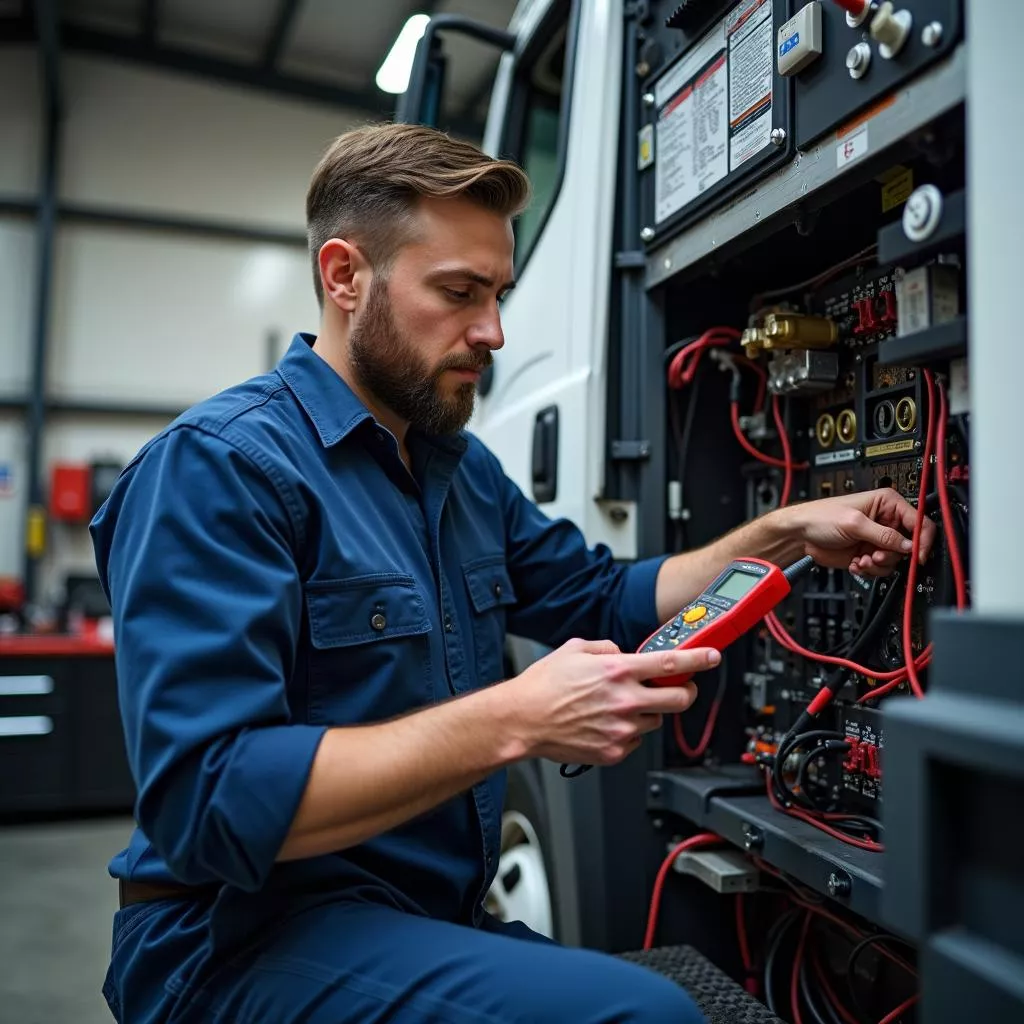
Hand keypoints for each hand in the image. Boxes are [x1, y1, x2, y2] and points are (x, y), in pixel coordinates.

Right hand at [505, 638, 719, 767]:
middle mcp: (624, 701)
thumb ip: (606, 648)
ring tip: (622, 707)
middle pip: (679, 700)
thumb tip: (622, 653)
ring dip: (649, 712)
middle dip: (685, 692)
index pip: (670, 664)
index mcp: (617, 671)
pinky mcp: (613, 752)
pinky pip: (635, 741)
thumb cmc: (542, 687)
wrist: (522, 720)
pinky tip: (606, 723)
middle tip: (677, 688)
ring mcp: (621, 730)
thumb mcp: (575, 649)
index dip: (698, 659)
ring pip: (656, 722)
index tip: (712, 656)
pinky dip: (628, 732)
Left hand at [782, 487, 935, 576]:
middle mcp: (886, 522)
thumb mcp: (854, 523)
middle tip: (875, 555)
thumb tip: (908, 545)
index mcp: (887, 504)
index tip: (917, 555)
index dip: (922, 539)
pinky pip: (881, 569)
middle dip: (892, 555)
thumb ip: (883, 535)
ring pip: (895, 560)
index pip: (919, 522)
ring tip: (862, 559)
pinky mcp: (869, 554)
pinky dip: (869, 570)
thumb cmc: (821, 517)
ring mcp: (877, 540)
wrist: (801, 534)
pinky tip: (856, 563)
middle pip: (909, 545)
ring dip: (878, 565)